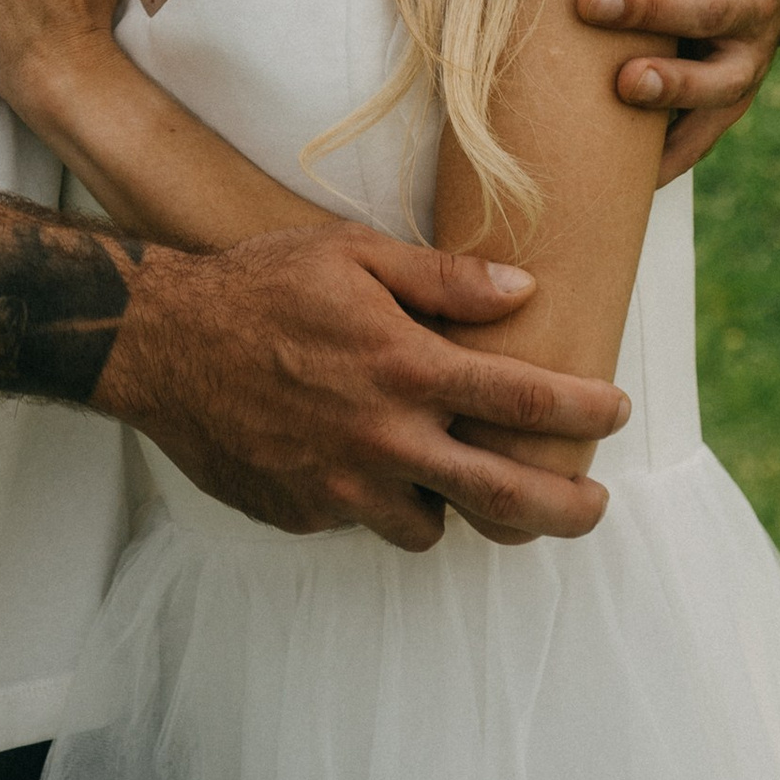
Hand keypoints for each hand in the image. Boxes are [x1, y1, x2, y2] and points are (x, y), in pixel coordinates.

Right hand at [99, 226, 627, 549]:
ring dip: (454, 503)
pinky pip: (367, 520)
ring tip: (457, 474)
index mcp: (406, 366)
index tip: (617, 411)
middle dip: (567, 509)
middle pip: (507, 496)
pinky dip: (379, 499)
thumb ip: (443, 279)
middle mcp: (385, 438)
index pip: (525, 399)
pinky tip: (363, 460)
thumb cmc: (261, 285)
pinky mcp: (307, 516)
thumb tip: (525, 290)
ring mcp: (344, 488)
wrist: (162, 344)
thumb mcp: (352, 254)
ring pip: (435, 525)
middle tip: (594, 506)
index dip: (585, 410)